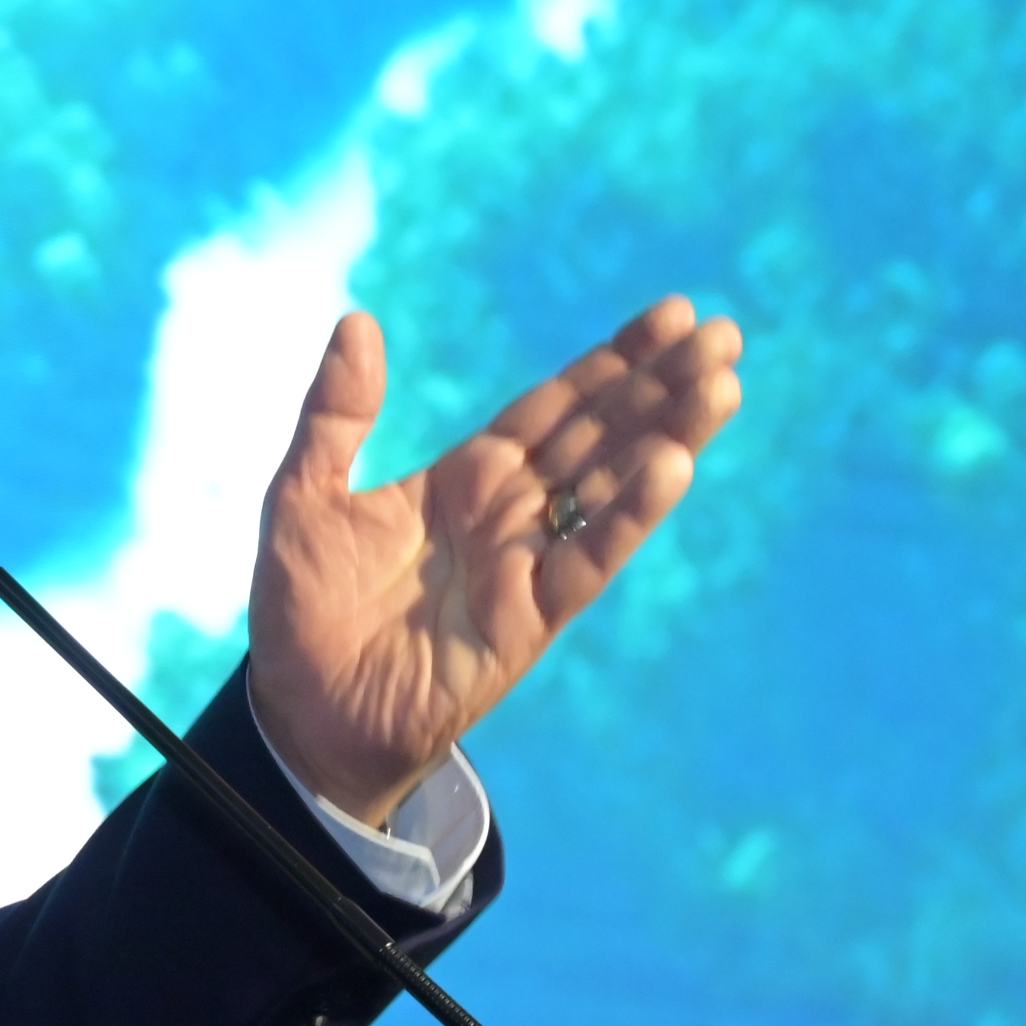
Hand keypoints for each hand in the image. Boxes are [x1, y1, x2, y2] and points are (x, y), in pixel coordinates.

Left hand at [248, 299, 744, 822]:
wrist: (302, 712)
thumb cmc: (302, 607)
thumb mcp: (303, 495)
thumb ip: (337, 414)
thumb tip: (357, 320)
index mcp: (463, 477)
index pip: (552, 405)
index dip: (609, 360)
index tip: (672, 312)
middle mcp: (507, 513)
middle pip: (598, 434)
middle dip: (659, 385)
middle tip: (724, 333)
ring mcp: (526, 563)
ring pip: (611, 487)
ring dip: (667, 435)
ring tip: (720, 385)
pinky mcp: (530, 617)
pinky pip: (588, 556)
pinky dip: (630, 513)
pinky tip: (673, 466)